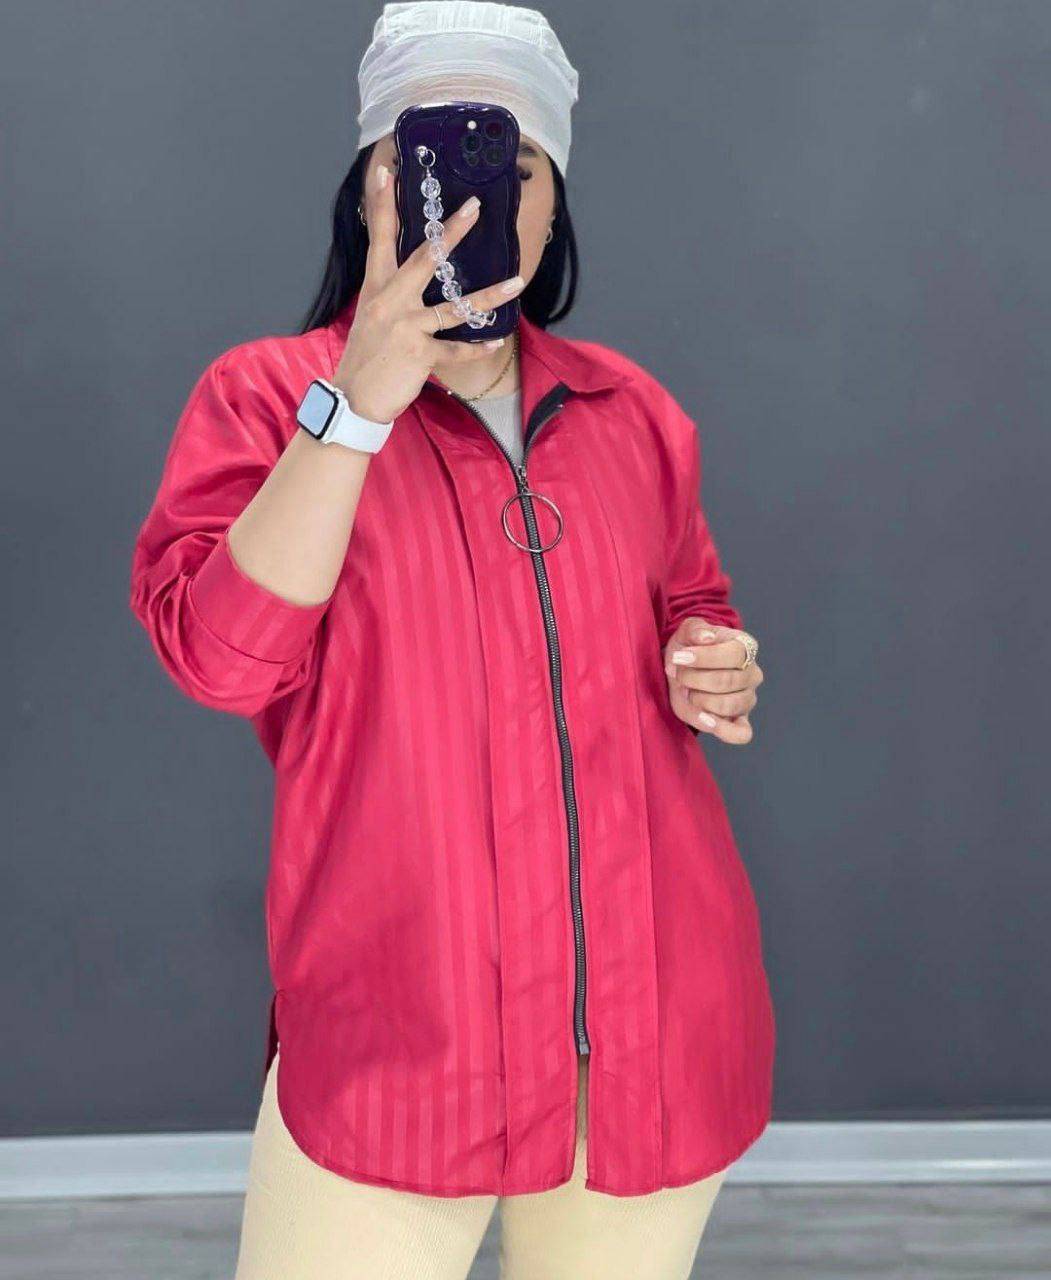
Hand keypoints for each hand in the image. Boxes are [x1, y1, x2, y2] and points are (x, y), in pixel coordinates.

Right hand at [332, 163, 526, 423]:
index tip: (385, 172)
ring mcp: (406, 327)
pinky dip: (478, 348)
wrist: (353, 399)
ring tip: (517, 282)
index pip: (379, 239)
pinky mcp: (419, 355)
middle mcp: (391, 301)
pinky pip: (457, 350)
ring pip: (455, 307)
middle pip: (425, 259)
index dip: (382, 205)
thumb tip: (411, 276)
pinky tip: (497, 341)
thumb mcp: (370, 317)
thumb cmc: (365, 358)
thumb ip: (391, 293)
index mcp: (376, 287)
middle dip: (451, 232)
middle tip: (475, 207)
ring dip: (490, 296)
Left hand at [663, 616, 762, 744]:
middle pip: (727, 681)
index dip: (704, 658)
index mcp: (745, 648)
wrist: (681, 667)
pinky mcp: (738, 721)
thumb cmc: (688, 647)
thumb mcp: (686, 631)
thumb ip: (695, 630)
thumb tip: (707, 638)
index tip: (678, 657)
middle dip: (694, 679)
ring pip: (729, 706)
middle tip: (678, 675)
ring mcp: (747, 699)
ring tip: (687, 692)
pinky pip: (741, 734)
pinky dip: (723, 730)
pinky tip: (704, 718)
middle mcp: (752, 674)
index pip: (735, 654)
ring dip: (700, 700)